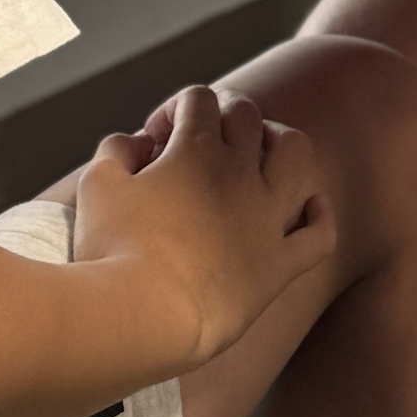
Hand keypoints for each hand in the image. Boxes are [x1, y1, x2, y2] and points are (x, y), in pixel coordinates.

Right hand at [73, 85, 333, 368]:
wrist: (143, 317)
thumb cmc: (112, 252)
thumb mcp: (96, 185)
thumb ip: (116, 150)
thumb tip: (136, 143)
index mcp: (196, 150)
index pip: (199, 99)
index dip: (176, 110)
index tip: (155, 140)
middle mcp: (240, 174)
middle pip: (248, 116)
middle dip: (224, 115)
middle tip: (202, 139)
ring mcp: (266, 218)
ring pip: (296, 155)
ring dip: (280, 143)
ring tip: (262, 153)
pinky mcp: (279, 266)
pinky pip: (318, 236)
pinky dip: (320, 217)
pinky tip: (312, 208)